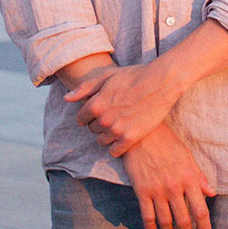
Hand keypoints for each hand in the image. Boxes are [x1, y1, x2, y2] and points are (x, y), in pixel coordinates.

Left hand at [64, 62, 180, 155]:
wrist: (160, 82)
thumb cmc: (133, 76)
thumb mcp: (107, 76)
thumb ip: (85, 88)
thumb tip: (67, 99)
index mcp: (95, 104)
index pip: (81, 119)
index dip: (89, 114)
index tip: (101, 110)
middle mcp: (103, 119)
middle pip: (92, 130)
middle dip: (99, 123)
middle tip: (114, 114)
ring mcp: (117, 130)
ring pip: (102, 141)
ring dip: (108, 135)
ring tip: (120, 123)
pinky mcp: (130, 138)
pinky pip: (115, 151)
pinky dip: (117, 146)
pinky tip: (124, 136)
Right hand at [121, 122, 214, 228]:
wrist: (142, 132)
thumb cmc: (166, 142)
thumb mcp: (187, 156)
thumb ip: (199, 176)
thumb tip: (212, 193)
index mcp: (189, 178)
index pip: (201, 210)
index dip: (204, 227)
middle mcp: (174, 187)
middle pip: (184, 219)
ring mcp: (157, 190)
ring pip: (165, 220)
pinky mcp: (142, 190)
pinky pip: (147, 215)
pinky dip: (151, 226)